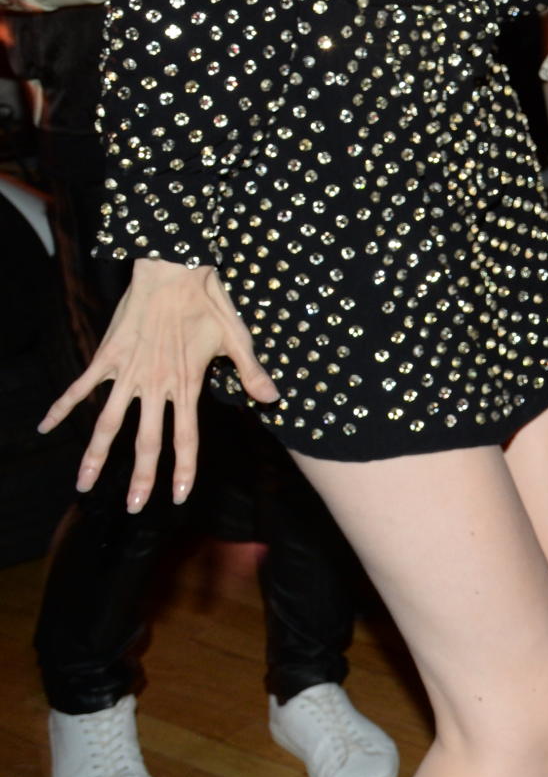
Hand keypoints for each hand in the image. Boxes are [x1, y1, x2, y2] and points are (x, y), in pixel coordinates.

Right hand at [38, 258, 275, 511]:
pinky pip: (80, 387)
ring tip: (84, 483)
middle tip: (134, 506)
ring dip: (96, 455)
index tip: (179, 495)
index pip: (187, 437)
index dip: (184, 468)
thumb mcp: (237, 338)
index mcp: (186, 384)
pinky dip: (61, 406)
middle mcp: (155, 385)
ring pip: (108, 423)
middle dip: (141, 476)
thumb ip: (251, 372)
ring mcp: (128, 373)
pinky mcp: (107, 357)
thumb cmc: (209, 302)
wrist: (174, 270)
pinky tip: (44, 426)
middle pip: (146, 440)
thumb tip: (273, 399)